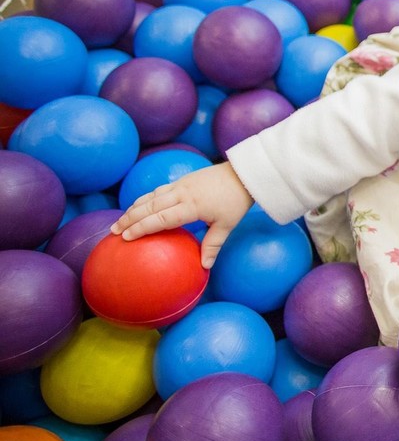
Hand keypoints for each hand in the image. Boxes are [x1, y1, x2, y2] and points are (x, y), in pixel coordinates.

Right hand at [111, 162, 252, 268]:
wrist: (242, 174)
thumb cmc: (236, 201)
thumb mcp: (227, 225)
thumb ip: (213, 245)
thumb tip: (204, 266)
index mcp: (192, 206)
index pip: (161, 218)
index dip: (142, 227)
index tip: (126, 237)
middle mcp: (182, 194)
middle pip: (149, 206)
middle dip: (130, 219)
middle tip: (113, 231)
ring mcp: (181, 185)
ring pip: (151, 197)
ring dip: (134, 208)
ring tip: (120, 221)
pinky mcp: (182, 180)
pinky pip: (158, 191)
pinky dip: (145, 199)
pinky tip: (138, 207)